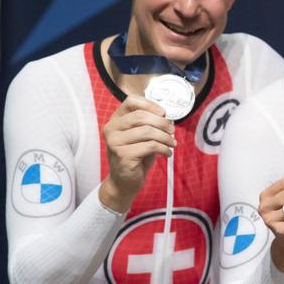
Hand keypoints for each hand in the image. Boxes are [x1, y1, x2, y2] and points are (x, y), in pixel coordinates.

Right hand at [99, 95, 175, 212]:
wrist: (124, 181)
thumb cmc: (136, 157)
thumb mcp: (142, 136)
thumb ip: (150, 124)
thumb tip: (167, 117)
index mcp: (115, 120)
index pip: (131, 101)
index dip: (150, 105)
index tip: (164, 114)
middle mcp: (111, 129)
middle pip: (141, 116)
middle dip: (162, 123)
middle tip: (172, 131)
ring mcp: (115, 142)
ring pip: (148, 131)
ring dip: (166, 138)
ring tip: (172, 144)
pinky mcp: (123, 155)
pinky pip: (150, 146)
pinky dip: (164, 149)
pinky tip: (167, 153)